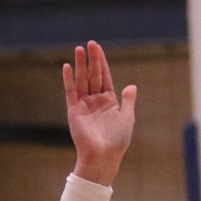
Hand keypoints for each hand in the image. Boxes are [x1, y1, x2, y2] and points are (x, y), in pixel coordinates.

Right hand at [64, 41, 137, 185]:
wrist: (103, 156)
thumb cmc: (117, 140)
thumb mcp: (127, 118)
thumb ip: (128, 101)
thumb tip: (132, 86)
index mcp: (109, 101)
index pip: (104, 77)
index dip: (102, 63)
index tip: (98, 48)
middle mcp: (95, 101)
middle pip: (93, 75)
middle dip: (92, 59)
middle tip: (90, 43)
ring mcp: (84, 105)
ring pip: (82, 80)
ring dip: (80, 65)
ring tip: (79, 49)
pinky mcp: (74, 111)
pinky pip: (71, 92)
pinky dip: (69, 80)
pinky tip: (67, 67)